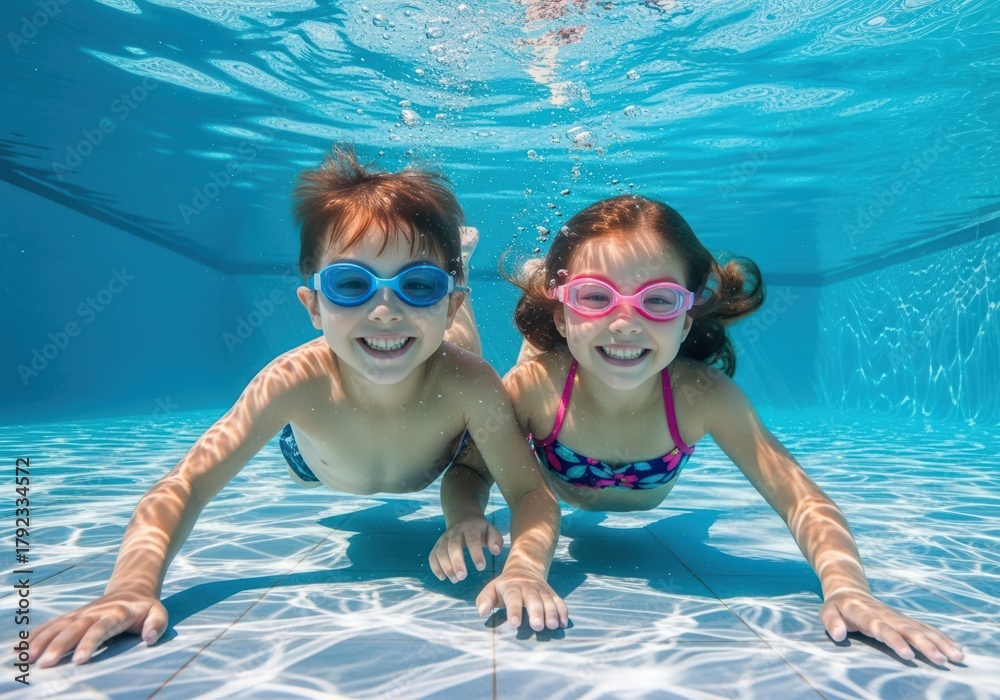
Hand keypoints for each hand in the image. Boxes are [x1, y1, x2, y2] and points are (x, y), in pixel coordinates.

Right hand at [28, 592, 166, 666]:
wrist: (132, 588)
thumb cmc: (145, 607)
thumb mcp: (159, 613)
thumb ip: (156, 625)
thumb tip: (149, 638)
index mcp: (115, 614)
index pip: (100, 629)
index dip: (89, 643)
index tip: (79, 660)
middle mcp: (94, 612)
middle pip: (74, 629)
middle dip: (58, 646)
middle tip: (43, 664)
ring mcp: (81, 613)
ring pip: (58, 626)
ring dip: (41, 641)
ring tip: (26, 657)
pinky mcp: (72, 616)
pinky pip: (51, 624)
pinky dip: (35, 634)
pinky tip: (20, 647)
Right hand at [429, 517, 503, 582]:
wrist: (463, 518)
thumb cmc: (480, 530)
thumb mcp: (490, 530)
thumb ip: (496, 540)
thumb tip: (496, 551)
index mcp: (470, 527)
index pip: (472, 539)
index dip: (476, 553)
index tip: (481, 568)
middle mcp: (455, 531)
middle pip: (453, 546)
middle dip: (456, 562)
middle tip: (462, 577)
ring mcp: (444, 538)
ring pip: (441, 551)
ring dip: (446, 567)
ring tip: (455, 580)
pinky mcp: (437, 545)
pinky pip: (433, 555)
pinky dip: (435, 567)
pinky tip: (442, 577)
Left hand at [476, 569, 567, 631]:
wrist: (524, 568)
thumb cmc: (505, 586)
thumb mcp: (492, 589)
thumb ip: (485, 599)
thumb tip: (482, 612)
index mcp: (512, 587)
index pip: (513, 597)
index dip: (514, 610)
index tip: (514, 623)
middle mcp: (529, 587)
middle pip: (533, 599)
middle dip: (536, 612)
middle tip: (537, 626)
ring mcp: (542, 590)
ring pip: (548, 600)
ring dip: (551, 613)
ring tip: (552, 626)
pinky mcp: (552, 594)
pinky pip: (560, 601)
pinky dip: (562, 612)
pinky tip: (563, 624)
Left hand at [820, 590, 964, 663]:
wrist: (850, 589)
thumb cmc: (838, 606)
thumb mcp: (827, 611)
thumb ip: (831, 622)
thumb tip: (839, 635)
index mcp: (866, 615)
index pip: (883, 629)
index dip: (896, 641)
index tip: (909, 655)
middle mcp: (886, 615)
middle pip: (908, 630)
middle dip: (925, 645)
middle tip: (941, 660)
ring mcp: (898, 617)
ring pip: (922, 629)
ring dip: (940, 642)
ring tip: (957, 656)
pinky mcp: (905, 619)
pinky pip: (926, 628)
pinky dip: (941, 637)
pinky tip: (956, 648)